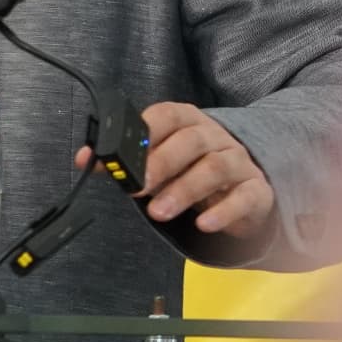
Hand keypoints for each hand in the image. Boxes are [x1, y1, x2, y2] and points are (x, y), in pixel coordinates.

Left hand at [81, 102, 276, 267]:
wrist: (243, 189)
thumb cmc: (193, 171)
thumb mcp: (161, 162)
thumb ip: (127, 160)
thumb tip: (86, 159)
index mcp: (189, 122)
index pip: (168, 116)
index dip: (146, 133)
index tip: (123, 157)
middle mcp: (216, 137)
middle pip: (192, 141)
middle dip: (162, 164)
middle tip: (138, 188)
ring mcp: (239, 162)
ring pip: (215, 168)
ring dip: (185, 190)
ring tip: (158, 213)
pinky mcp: (256, 190)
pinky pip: (244, 197)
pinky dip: (224, 211)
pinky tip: (204, 225)